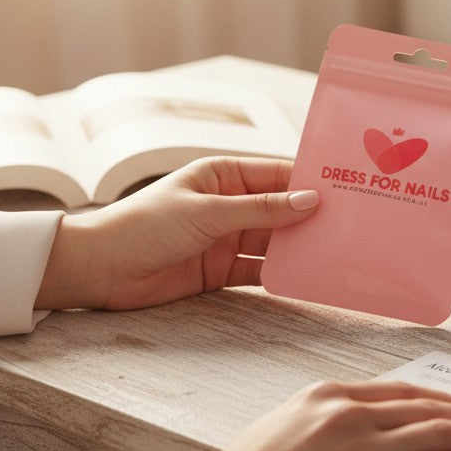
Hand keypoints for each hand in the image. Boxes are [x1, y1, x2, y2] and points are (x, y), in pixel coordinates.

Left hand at [35, 156, 317, 310]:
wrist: (100, 270)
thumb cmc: (144, 226)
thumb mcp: (207, 212)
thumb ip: (260, 209)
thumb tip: (309, 201)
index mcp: (223, 174)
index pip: (276, 174)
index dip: (309, 181)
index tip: (344, 188)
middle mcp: (229, 203)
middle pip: (281, 209)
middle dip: (311, 217)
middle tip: (351, 224)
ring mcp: (227, 237)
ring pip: (274, 240)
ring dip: (299, 247)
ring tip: (336, 252)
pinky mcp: (222, 269)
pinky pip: (261, 269)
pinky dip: (282, 273)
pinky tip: (306, 276)